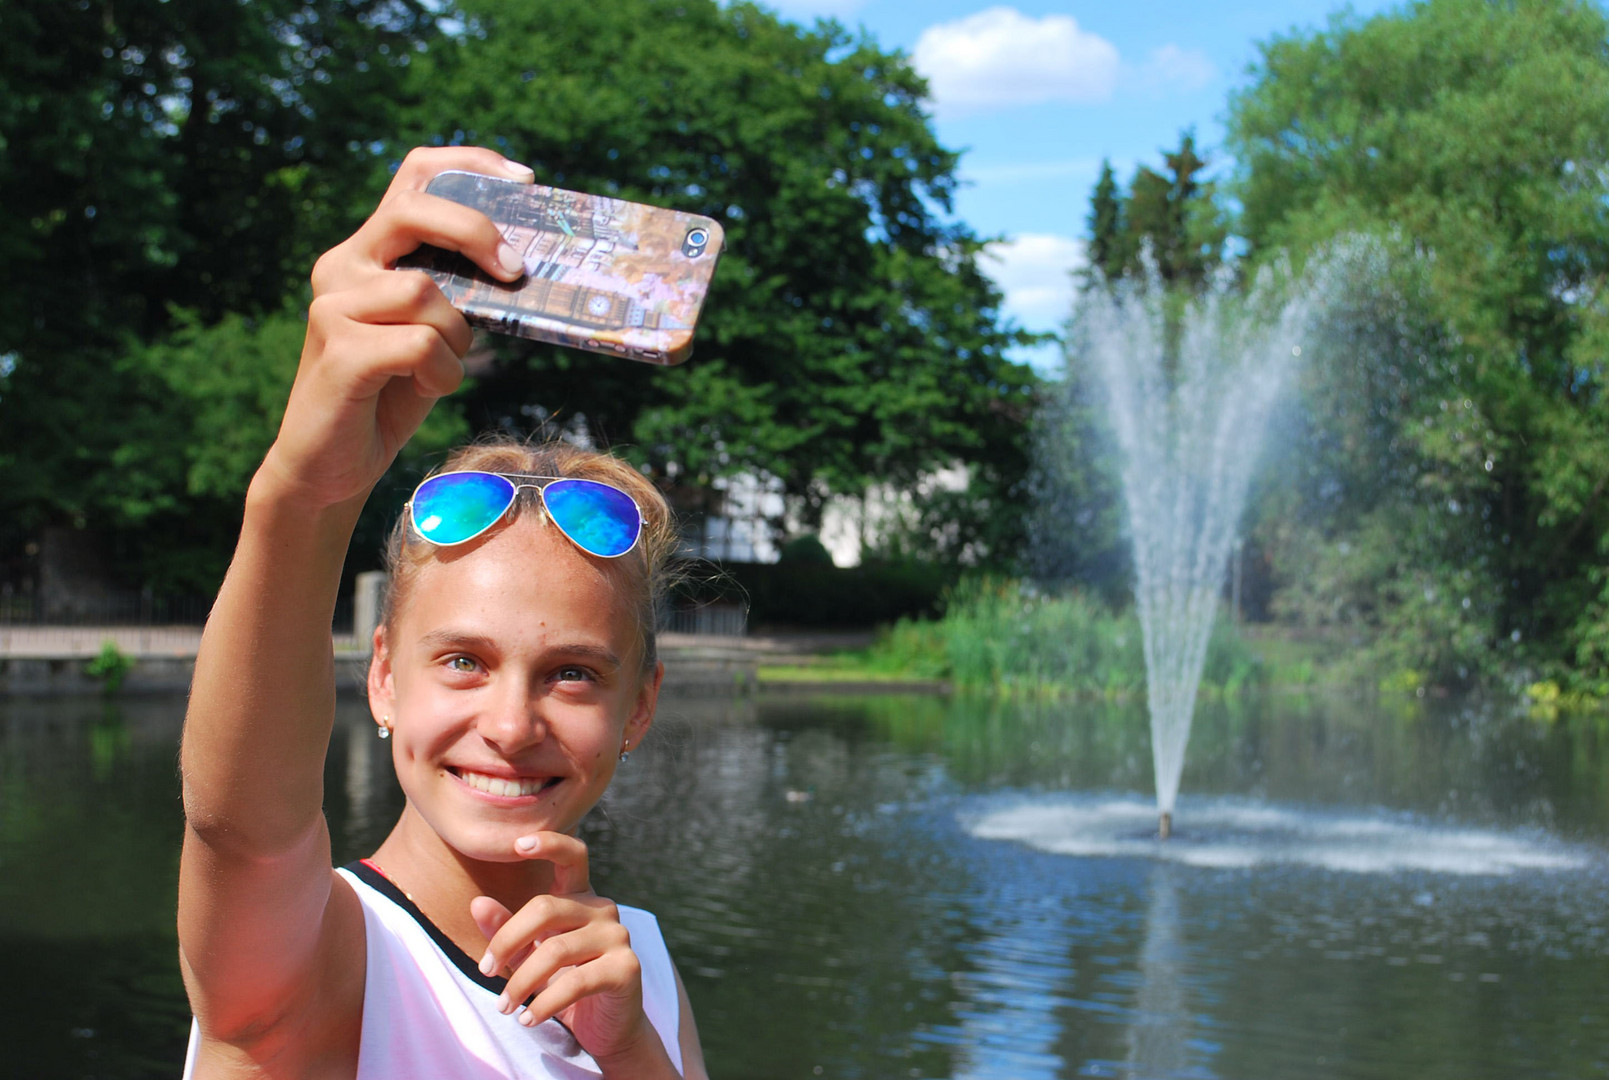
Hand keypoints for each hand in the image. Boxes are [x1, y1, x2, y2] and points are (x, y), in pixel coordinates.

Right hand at [258, 146, 534, 509]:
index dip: (468, 165)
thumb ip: (457, 292)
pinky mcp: (338, 350)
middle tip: (515, 269)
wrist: (329, 465)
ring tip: (440, 370)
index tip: (522, 180)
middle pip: (414, 212)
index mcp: (367, 252)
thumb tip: (519, 264)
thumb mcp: (432, 331)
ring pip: (427, 292)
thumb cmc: (389, 395)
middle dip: (476, 234)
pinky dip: (442, 371)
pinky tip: (427, 388)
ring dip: (456, 337)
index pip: (413, 176)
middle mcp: (342, 266)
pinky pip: (421, 343)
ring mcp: (334, 306)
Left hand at [471, 833, 672, 1072]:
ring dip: (520, 983)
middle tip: (485, 971)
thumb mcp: (529, 956)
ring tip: (504, 1007)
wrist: (606, 1028)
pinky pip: (575, 982)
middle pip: (545, 908)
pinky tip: (527, 1019)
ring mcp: (618, 936)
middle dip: (507, 941)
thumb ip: (506, 930)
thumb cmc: (564, 984)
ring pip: (556, 950)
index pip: (573, 856)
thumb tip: (477, 903)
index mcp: (580, 898)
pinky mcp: (626, 968)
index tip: (518, 844)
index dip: (550, 844)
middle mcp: (602, 909)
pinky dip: (544, 1004)